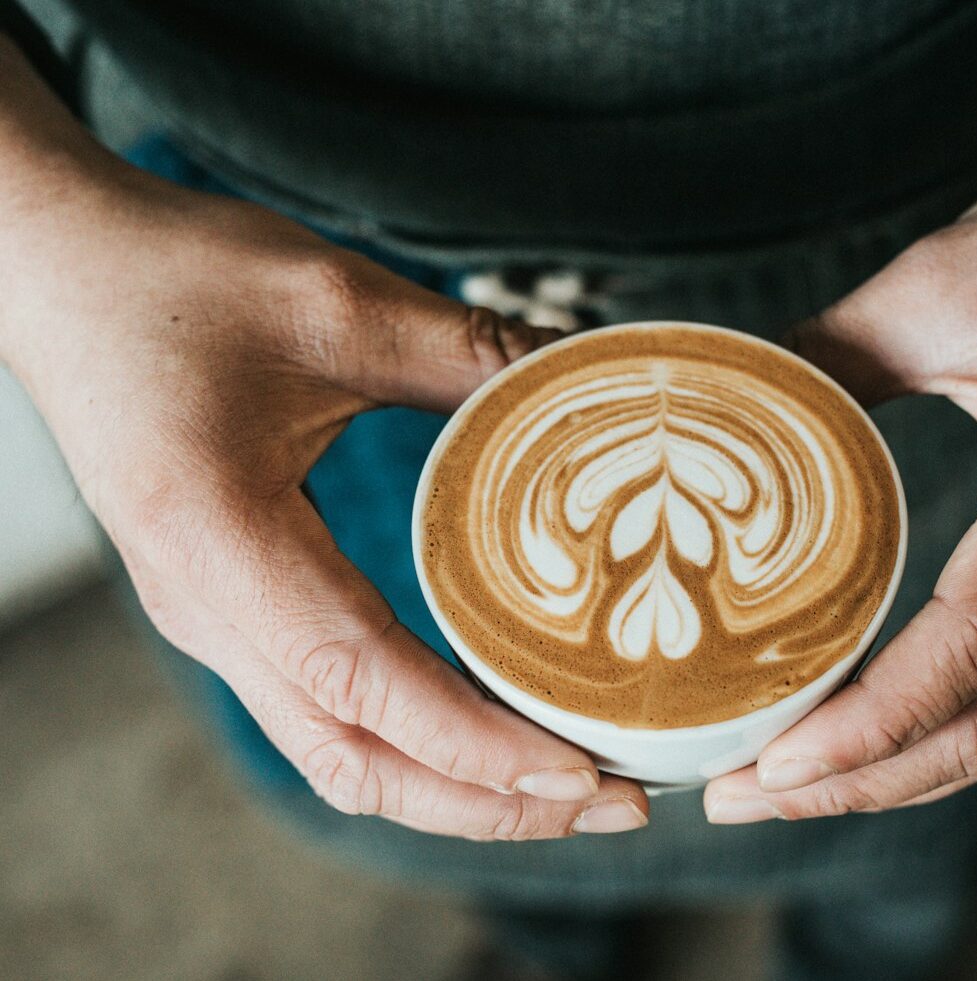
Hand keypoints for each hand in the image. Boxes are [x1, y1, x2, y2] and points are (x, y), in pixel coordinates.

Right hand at [0, 111, 647, 839]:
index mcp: (218, 541)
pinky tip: (492, 727)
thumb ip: (465, 350)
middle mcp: (207, 609)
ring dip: (456, 788)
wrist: (59, 272)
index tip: (578, 771)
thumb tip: (587, 380)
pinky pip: (328, 713)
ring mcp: (214, 619)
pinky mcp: (231, 608)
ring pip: (341, 754)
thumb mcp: (334, 301)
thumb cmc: (173, 278)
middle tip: (612, 803)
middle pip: (355, 760)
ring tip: (568, 787)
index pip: (361, 681)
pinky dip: (418, 744)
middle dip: (488, 802)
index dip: (474, 743)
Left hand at [704, 70, 976, 821]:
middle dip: (870, 779)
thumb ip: (823, 358)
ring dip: (909, 770)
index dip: (876, 720)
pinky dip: (955, 729)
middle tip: (747, 797)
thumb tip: (720, 411)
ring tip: (795, 785)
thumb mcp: (936, 285)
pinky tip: (880, 733)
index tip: (776, 761)